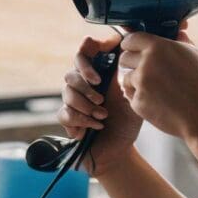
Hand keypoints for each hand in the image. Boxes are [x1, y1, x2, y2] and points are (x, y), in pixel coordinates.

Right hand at [58, 33, 142, 176]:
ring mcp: (73, 101)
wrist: (121, 150)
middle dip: (86, 86)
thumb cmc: (129, 120)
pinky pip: (64, 113)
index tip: (99, 72)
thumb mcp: (133, 94)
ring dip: (86, 106)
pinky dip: (81, 120)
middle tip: (102, 99)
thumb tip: (126, 47)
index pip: (85, 51)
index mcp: (100, 72)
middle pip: (71, 73)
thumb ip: (127, 71)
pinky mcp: (67, 118)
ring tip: (103, 117)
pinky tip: (96, 127)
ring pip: (67, 93)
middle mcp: (84, 84)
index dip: (87, 52)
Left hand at [119, 25, 197, 142]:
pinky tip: (158, 101)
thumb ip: (181, 41)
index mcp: (158, 46)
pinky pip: (131, 96)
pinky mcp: (137, 103)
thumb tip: (177, 33)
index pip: (131, 39)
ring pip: (126, 78)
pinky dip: (141, 98)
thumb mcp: (195, 56)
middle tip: (146, 70)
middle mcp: (146, 62)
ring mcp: (140, 83)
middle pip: (124, 57)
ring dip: (136, 82)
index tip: (134, 49)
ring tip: (157, 89)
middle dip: (132, 63)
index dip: (132, 44)